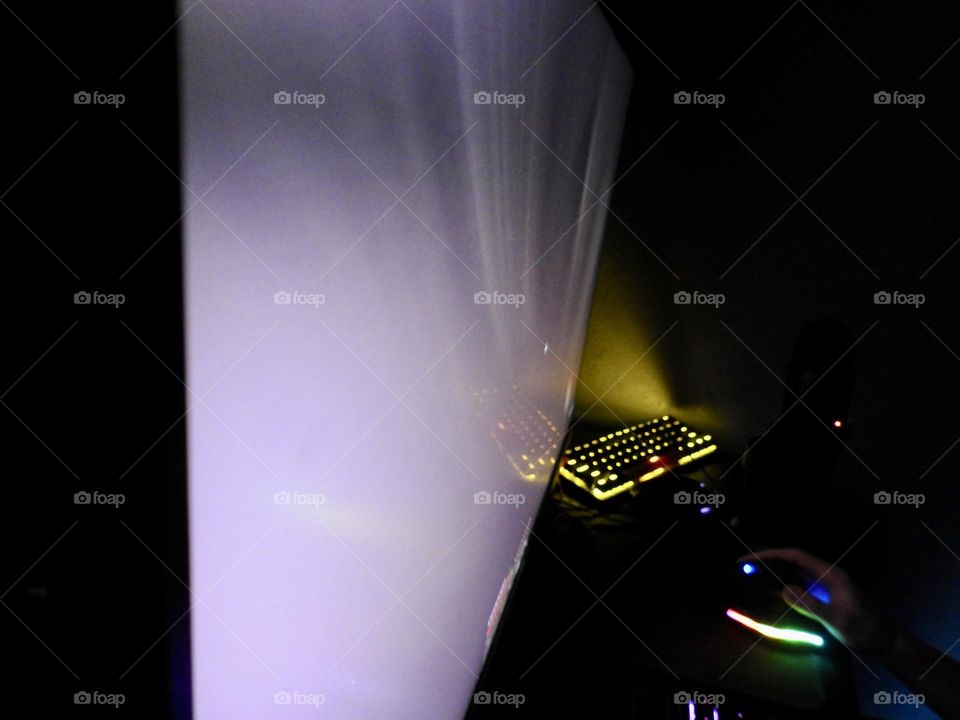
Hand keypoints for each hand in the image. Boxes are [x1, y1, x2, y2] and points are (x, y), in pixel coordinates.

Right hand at [737, 548, 892, 653]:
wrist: (884, 641)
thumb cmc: (864, 630)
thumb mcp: (837, 620)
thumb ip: (811, 605)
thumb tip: (783, 590)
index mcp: (830, 574)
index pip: (795, 556)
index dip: (771, 554)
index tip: (749, 559)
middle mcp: (826, 574)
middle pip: (793, 560)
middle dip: (768, 559)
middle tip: (744, 565)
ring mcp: (826, 584)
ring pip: (795, 571)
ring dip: (775, 570)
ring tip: (753, 572)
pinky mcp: (825, 595)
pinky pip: (800, 583)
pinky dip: (784, 581)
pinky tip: (774, 587)